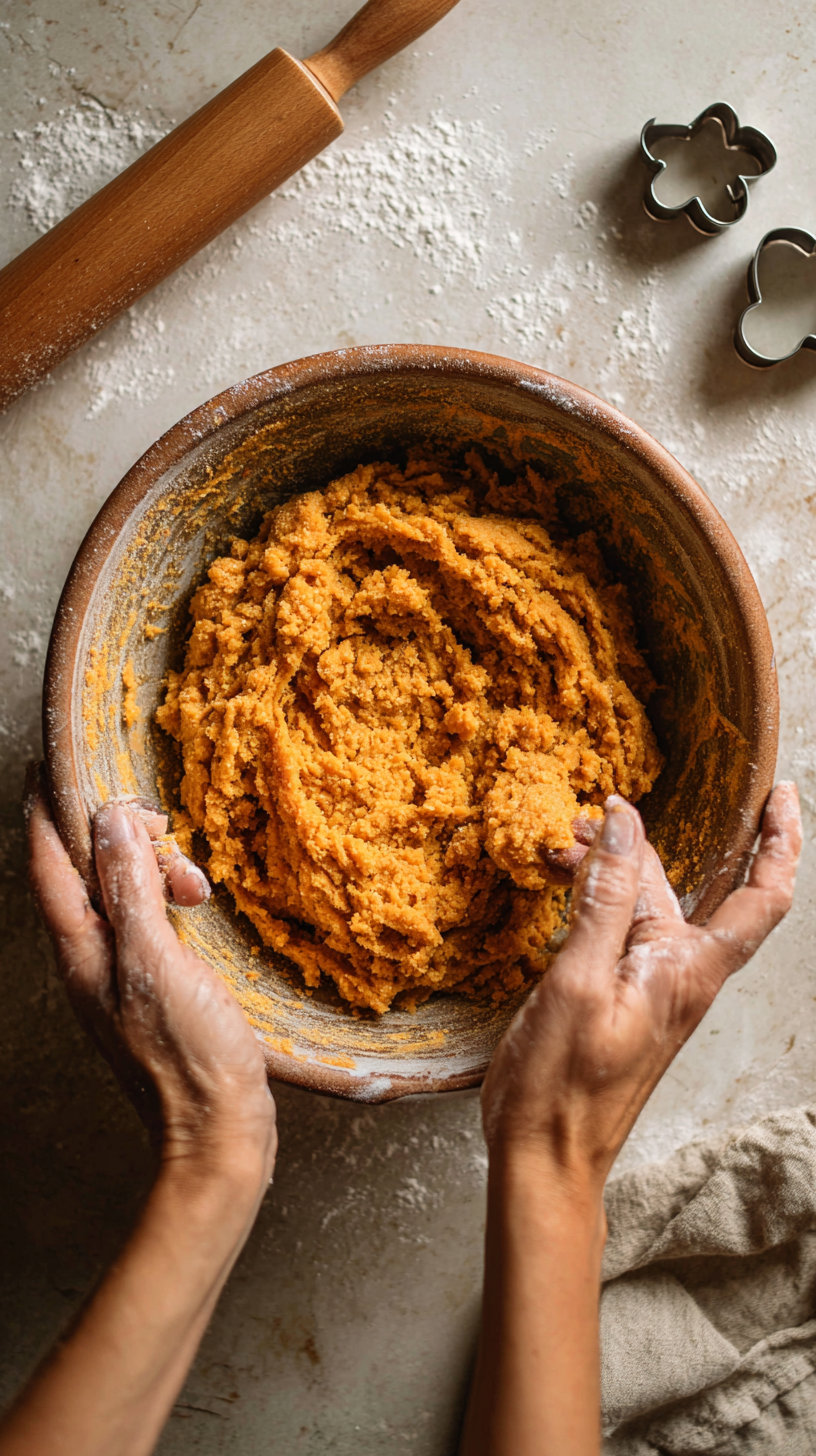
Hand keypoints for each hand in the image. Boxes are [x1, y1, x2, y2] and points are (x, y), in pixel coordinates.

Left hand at [25, 765, 276, 1188]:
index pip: (48, 863)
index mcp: (82, 952)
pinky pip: (147, 920)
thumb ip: (132, 889)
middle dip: (124, 841)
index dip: (47, 810)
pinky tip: (197, 909)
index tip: (54, 765)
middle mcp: (91, 960)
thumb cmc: (188, 1058)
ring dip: (154, 872)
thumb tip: (111, 819)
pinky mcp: (154, 987)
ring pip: (123, 895)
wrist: (216, 1136)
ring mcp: (121, 975)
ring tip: (197, 888)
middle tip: (167, 835)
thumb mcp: (158, 961)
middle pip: (88, 872)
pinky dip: (168, 901)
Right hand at [481, 784, 801, 1188]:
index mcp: (689, 969)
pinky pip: (621, 929)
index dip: (781, 840)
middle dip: (638, 842)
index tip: (781, 792)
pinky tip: (562, 885)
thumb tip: (623, 822)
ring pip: (644, 903)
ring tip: (559, 846)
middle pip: (682, 885)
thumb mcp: (580, 980)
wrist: (546, 1158)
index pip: (764, 895)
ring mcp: (654, 987)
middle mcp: (683, 974)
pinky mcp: (623, 998)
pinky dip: (596, 897)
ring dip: (610, 867)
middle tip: (587, 814)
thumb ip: (605, 897)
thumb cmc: (563, 1085)